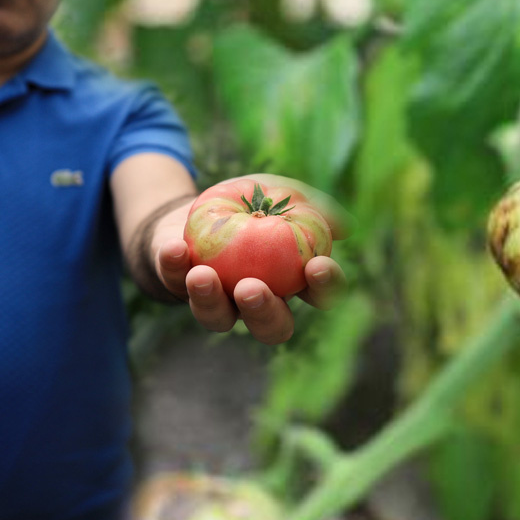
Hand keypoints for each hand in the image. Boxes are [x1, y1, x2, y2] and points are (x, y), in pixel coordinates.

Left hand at [156, 174, 350, 343]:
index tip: (317, 265)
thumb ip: (312, 205)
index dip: (324, 287)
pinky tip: (174, 249)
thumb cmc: (251, 202)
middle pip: (271, 327)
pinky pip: (172, 284)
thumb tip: (347, 226)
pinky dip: (172, 267)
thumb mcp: (282, 192)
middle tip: (251, 288)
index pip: (319, 296)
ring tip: (202, 275)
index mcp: (292, 282)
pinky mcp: (177, 286)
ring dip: (209, 300)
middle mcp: (257, 302)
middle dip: (262, 312)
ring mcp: (217, 301)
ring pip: (217, 319)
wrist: (198, 206)